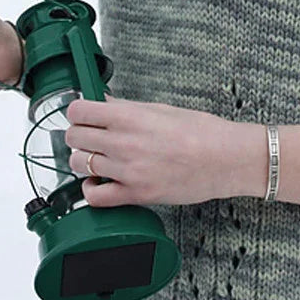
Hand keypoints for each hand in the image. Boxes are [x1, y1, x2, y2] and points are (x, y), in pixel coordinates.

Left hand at [65, 96, 246, 207]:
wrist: (226, 159)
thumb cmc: (201, 131)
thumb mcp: (162, 109)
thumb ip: (127, 107)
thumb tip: (103, 102)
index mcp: (130, 117)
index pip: (79, 112)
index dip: (77, 112)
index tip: (83, 115)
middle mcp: (124, 142)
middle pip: (74, 137)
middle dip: (79, 134)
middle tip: (90, 135)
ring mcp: (128, 170)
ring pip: (79, 164)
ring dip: (84, 160)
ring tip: (98, 157)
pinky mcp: (135, 194)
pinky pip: (95, 197)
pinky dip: (91, 189)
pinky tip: (99, 182)